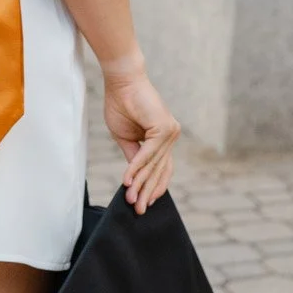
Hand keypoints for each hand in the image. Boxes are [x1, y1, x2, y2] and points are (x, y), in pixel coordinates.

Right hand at [102, 63, 179, 211]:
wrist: (121, 81)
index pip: (162, 168)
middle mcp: (171, 136)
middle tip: (138, 210)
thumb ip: (133, 156)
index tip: (145, 203)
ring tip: (130, 200)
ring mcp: (170, 132)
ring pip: (154, 165)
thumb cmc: (122, 104)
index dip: (154, 186)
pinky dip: (137, 168)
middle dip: (147, 192)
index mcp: (163, 139)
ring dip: (140, 184)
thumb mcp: (125, 137)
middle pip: (160, 170)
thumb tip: (135, 177)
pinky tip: (128, 181)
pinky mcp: (164, 128)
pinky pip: (148, 154)